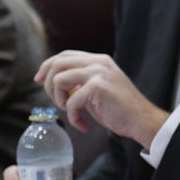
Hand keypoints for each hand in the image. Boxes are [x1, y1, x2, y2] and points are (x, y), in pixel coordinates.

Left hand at [35, 50, 168, 147]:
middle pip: (57, 64)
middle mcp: (98, 62)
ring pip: (59, 79)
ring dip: (59, 100)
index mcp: (99, 60)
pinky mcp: (98, 87)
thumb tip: (53, 82)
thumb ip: (80, 81)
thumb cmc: (119, 109)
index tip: (38, 79)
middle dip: (48, 84)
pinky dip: (73, 117)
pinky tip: (84, 125)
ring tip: (72, 112)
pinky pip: (71, 102)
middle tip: (56, 102)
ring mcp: (99, 73)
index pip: (64, 55)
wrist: (141, 120)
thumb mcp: (97, 88)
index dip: (47, 66)